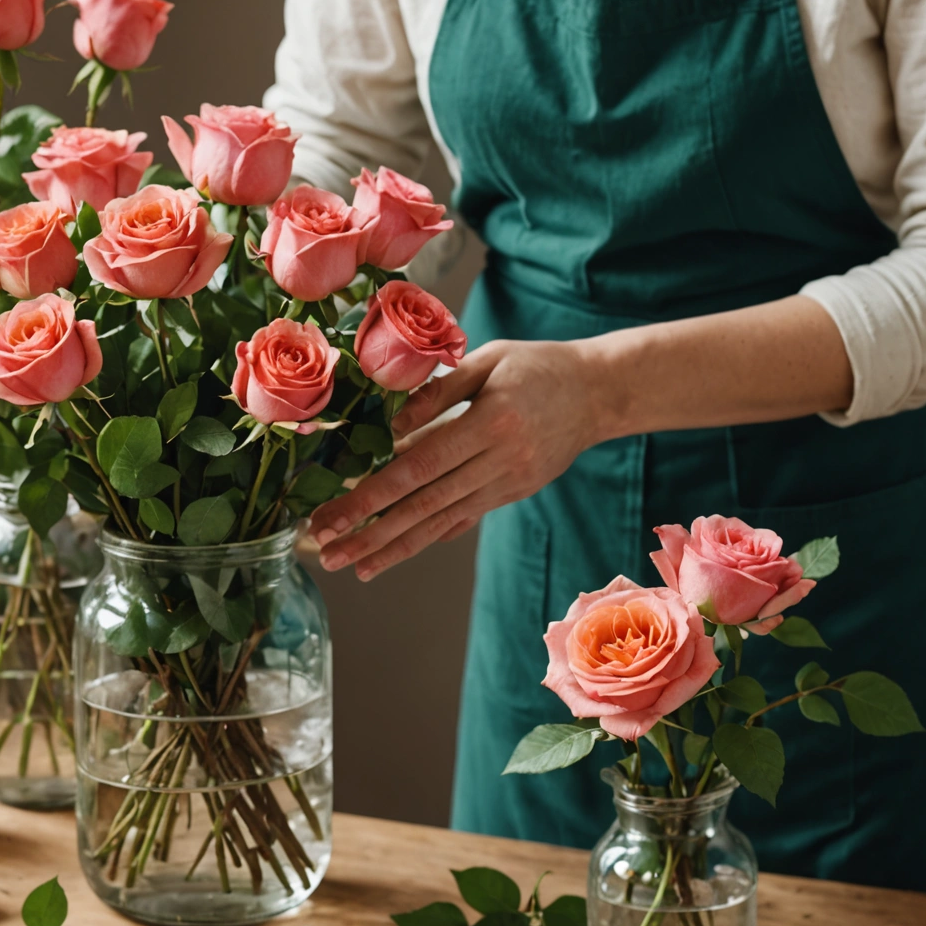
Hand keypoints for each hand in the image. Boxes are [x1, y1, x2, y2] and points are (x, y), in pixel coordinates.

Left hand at [312, 337, 606, 578]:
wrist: (598, 393)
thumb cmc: (538, 366)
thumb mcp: (490, 360)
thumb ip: (439, 390)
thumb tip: (390, 426)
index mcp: (490, 423)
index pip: (419, 466)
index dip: (372, 494)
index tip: (333, 514)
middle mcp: (498, 463)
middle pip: (423, 504)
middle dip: (371, 532)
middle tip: (327, 552)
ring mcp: (506, 484)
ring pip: (441, 522)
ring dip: (393, 547)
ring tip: (353, 566)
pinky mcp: (510, 494)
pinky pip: (463, 519)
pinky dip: (427, 538)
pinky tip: (394, 556)